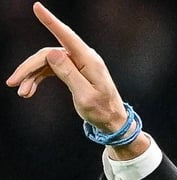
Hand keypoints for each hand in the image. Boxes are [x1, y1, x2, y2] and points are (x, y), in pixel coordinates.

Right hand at [6, 2, 126, 132]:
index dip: (51, 21)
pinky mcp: (73, 70)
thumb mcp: (85, 96)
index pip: (67, 37)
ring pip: (46, 62)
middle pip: (48, 54)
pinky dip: (38, 78)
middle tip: (13, 83)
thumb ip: (69, 75)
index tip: (37, 7)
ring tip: (22, 93)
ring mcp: (78, 64)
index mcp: (89, 61)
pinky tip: (29, 90)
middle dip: (28, 68)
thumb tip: (52, 53)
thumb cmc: (102, 110)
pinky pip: (50, 69)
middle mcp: (83, 58)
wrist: (112, 120)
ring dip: (31, 76)